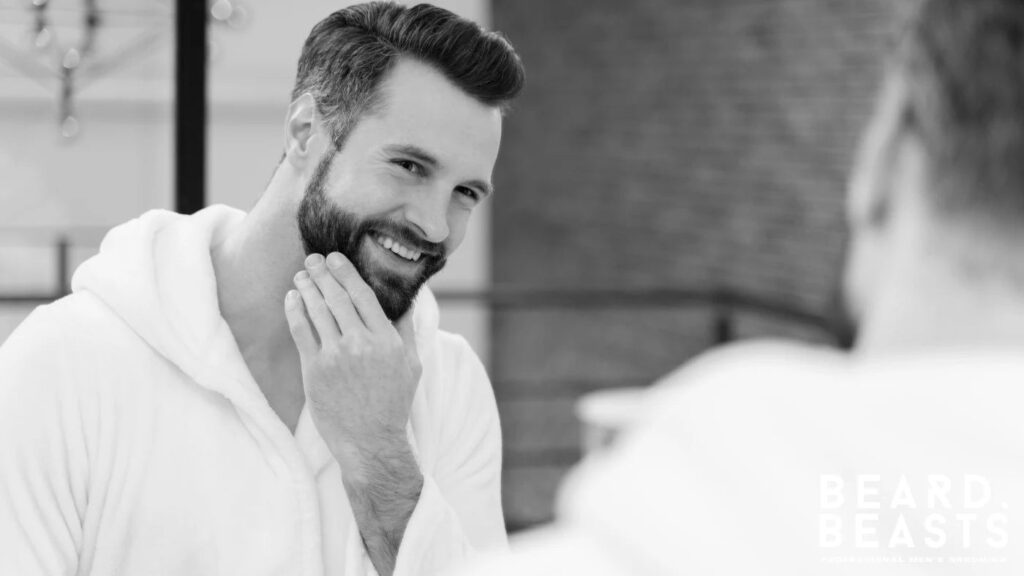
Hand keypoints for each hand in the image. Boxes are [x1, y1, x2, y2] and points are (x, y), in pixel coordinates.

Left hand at [284, 251, 421, 474]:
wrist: (371, 442)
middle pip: (337, 297)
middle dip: (323, 274)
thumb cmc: (393, 405)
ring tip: (301, 275)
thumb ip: (407, 330)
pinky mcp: (315, 370)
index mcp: (387, 340)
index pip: (363, 295)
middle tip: (313, 259)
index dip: (347, 273)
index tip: (336, 259)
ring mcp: (336, 356)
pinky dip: (294, 310)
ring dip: (307, 287)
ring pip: (317, 310)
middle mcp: (361, 344)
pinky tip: (291, 298)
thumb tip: (407, 301)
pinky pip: (301, 331)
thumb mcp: (413, 365)